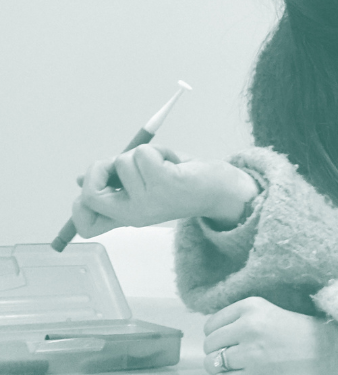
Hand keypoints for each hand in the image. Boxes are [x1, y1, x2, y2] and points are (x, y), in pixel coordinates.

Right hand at [70, 146, 257, 234]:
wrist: (221, 190)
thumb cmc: (182, 184)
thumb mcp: (143, 187)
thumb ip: (114, 185)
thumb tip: (79, 180)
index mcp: (128, 217)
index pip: (86, 225)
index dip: (78, 206)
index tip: (91, 187)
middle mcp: (134, 214)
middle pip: (90, 193)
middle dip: (99, 168)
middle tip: (123, 163)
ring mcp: (147, 200)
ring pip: (122, 161)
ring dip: (143, 154)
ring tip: (164, 165)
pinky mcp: (163, 183)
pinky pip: (143, 153)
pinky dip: (158, 150)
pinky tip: (173, 163)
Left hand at [203, 297, 337, 374]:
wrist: (333, 354)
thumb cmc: (304, 336)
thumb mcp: (270, 313)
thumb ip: (241, 320)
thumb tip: (212, 338)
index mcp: (251, 306)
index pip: (212, 324)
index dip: (220, 337)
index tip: (232, 344)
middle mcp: (248, 326)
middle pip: (211, 344)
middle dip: (220, 354)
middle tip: (240, 359)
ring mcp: (250, 353)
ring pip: (213, 365)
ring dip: (224, 371)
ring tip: (245, 371)